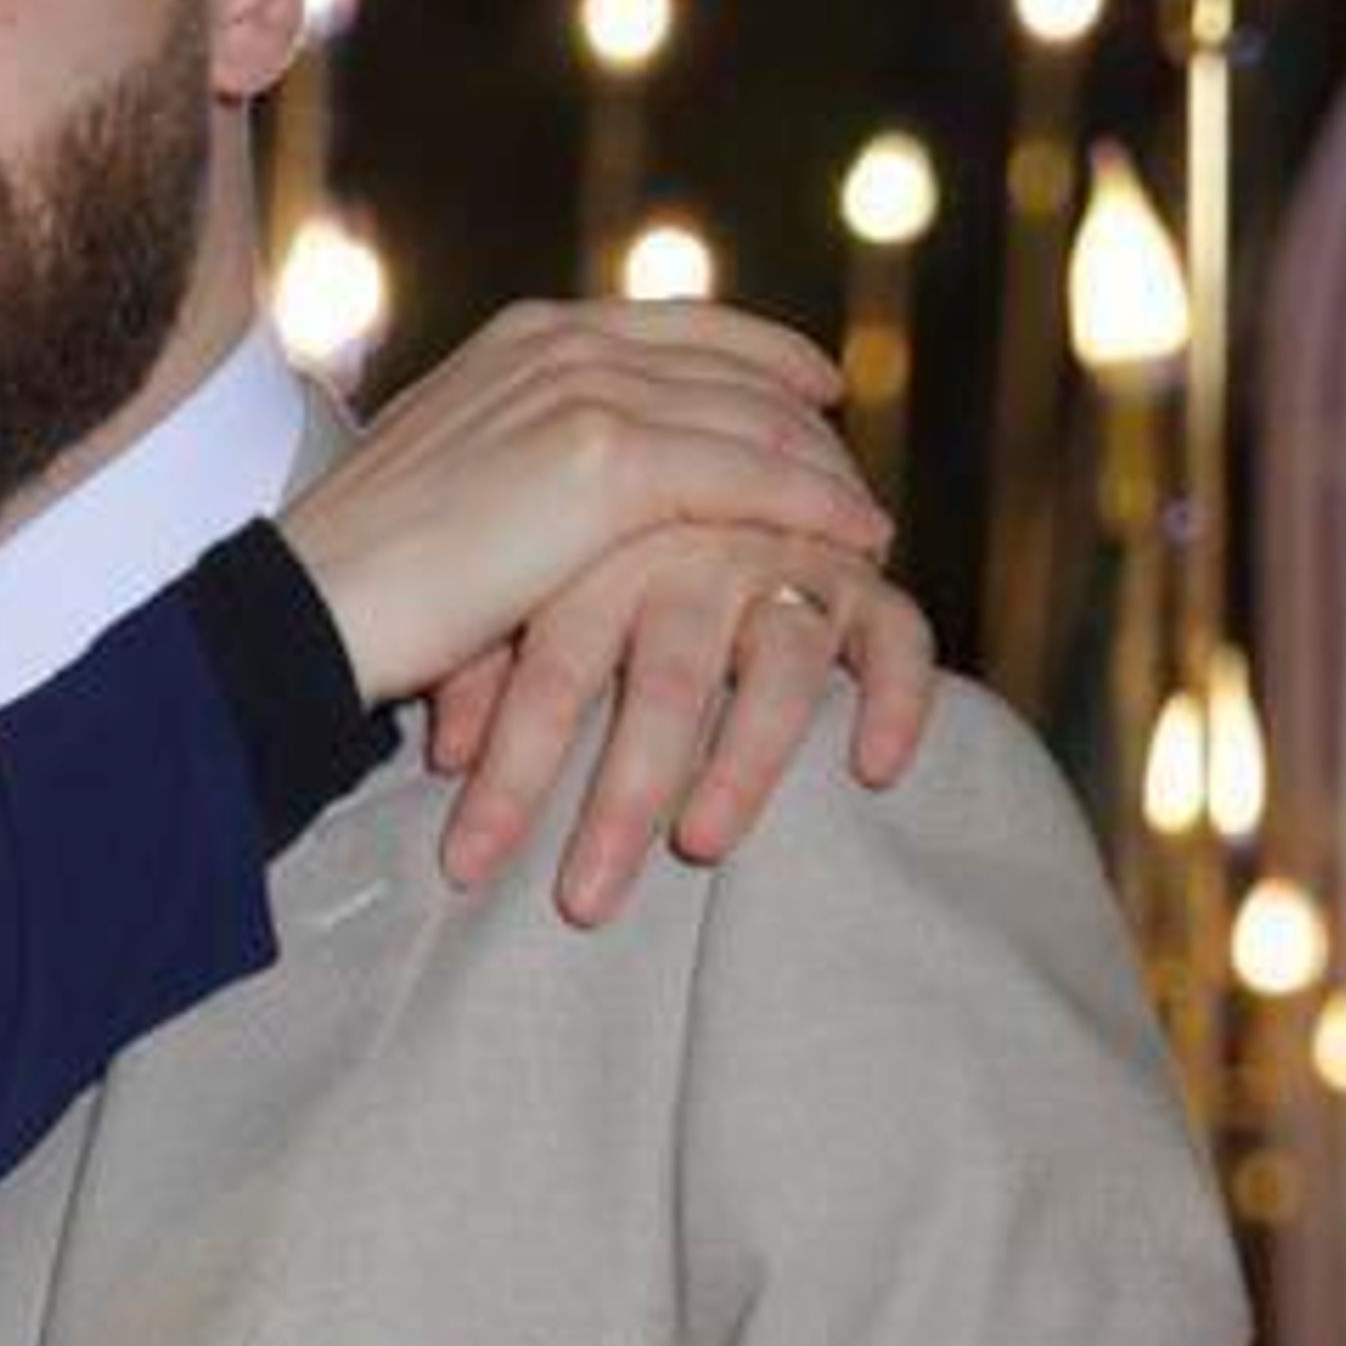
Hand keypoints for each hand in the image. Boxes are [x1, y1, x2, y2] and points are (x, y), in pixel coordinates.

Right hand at [283, 299, 886, 716]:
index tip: (814, 389)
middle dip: (803, 419)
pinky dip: (813, 507)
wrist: (310, 606)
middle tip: (856, 471)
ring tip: (868, 517)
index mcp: (521, 338)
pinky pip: (750, 477)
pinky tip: (858, 538)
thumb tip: (558, 487)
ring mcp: (586, 396)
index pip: (674, 328)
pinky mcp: (610, 466)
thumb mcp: (452, 477)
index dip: (757, 355)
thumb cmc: (365, 574)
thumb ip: (520, 451)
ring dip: (821, 470)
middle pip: (727, 367)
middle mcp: (561, 344)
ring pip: (750, 420)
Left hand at [421, 535, 941, 923]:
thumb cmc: (584, 549)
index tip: (469, 866)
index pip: (552, 678)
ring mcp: (786, 560)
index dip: (510, 776)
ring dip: (744, 764)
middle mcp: (698, 553)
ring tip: (702, 846)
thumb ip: (482, 668)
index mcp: (602, 553)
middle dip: (621, 801)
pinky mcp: (861, 577)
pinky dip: (898, 699)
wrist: (698, 443)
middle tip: (585, 902)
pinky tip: (876, 771)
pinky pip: (898, 637)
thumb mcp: (518, 593)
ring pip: (779, 671)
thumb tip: (447, 756)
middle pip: (665, 686)